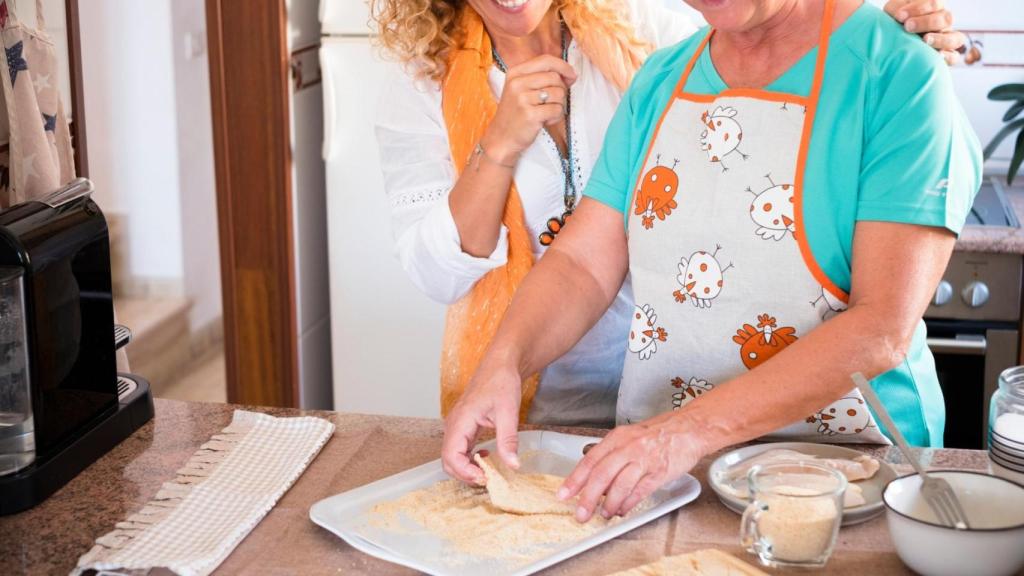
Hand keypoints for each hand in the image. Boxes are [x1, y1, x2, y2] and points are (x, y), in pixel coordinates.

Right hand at [441, 358, 523, 484]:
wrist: (500, 365)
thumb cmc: (501, 382)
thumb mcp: (508, 412)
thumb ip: (508, 440)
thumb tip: (512, 465)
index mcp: (460, 421)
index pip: (451, 456)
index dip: (465, 473)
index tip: (485, 478)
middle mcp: (453, 425)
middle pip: (448, 461)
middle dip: (465, 474)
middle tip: (488, 478)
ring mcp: (456, 426)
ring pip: (452, 457)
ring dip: (467, 468)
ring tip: (488, 470)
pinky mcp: (462, 427)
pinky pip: (459, 449)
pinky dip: (469, 459)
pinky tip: (486, 456)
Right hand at [481, 54, 576, 165]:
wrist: (502, 138)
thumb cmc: (516, 114)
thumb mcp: (521, 89)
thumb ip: (542, 78)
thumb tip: (571, 74)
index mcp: (515, 73)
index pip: (546, 60)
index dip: (563, 66)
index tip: (571, 75)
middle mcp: (517, 83)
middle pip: (555, 77)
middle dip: (561, 90)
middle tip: (552, 102)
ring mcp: (523, 99)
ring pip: (558, 93)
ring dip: (558, 105)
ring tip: (546, 112)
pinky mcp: (530, 115)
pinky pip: (557, 110)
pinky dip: (556, 117)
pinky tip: (545, 121)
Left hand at [556, 411, 706, 522]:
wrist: (689, 429)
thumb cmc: (658, 434)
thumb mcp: (629, 436)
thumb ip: (612, 455)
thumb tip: (595, 479)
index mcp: (617, 438)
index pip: (590, 461)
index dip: (575, 480)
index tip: (563, 494)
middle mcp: (629, 447)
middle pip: (601, 475)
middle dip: (588, 498)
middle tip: (580, 514)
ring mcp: (644, 460)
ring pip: (620, 485)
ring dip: (609, 504)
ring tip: (604, 514)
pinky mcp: (659, 472)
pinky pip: (639, 491)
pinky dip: (628, 504)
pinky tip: (622, 510)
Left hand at [884, 0, 965, 64]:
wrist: (891, 45)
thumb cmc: (895, 24)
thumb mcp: (894, 13)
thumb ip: (897, 10)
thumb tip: (900, 15)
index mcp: (933, 8)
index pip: (934, 4)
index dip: (919, 9)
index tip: (900, 16)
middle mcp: (943, 23)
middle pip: (946, 19)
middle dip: (926, 22)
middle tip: (908, 26)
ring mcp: (946, 39)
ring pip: (955, 37)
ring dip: (940, 39)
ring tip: (925, 40)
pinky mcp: (946, 56)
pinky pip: (954, 56)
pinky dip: (948, 56)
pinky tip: (937, 55)